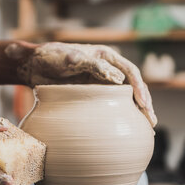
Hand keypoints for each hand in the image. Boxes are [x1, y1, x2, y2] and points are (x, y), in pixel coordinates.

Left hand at [6, 42, 156, 125]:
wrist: (34, 66)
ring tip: (147, 128)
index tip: (143, 102)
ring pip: (127, 98)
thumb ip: (92, 65)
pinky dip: (122, 117)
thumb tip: (118, 79)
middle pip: (134, 86)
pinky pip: (112, 106)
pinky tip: (129, 129)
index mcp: (107, 56)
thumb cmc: (50, 57)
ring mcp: (103, 84)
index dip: (139, 87)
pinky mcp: (95, 97)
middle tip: (151, 120)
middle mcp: (109, 70)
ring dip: (138, 112)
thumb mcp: (69, 58)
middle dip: (145, 103)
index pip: (130, 71)